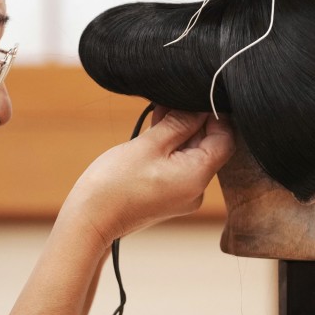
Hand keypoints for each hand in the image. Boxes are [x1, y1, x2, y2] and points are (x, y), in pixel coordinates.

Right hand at [61, 107, 234, 245]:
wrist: (90, 219)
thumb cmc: (115, 183)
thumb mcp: (149, 145)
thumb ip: (179, 123)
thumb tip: (201, 107)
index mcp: (197, 177)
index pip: (224, 139)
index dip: (216, 115)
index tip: (198, 96)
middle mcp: (196, 189)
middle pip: (208, 146)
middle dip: (194, 120)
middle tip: (175, 97)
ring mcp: (182, 193)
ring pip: (191, 154)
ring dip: (180, 131)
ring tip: (162, 108)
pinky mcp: (168, 194)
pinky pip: (177, 164)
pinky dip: (170, 146)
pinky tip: (156, 127)